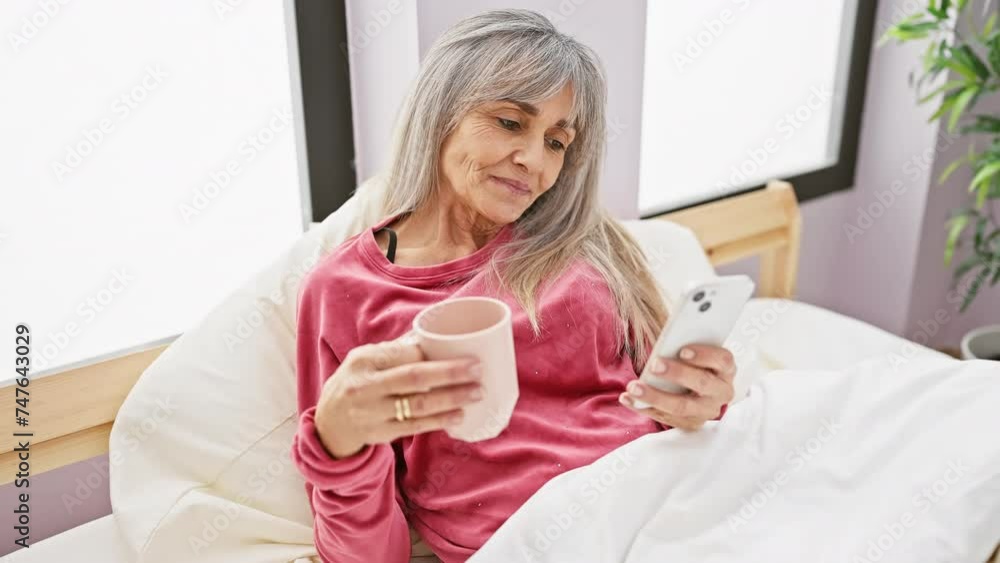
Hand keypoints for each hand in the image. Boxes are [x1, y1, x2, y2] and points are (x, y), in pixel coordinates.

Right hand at [313, 333, 484, 458]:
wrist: (328, 422)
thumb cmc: (356, 382)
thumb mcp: (366, 359)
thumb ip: (397, 349)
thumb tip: (434, 331)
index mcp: (364, 360)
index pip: (404, 353)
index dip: (435, 354)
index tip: (465, 352)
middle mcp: (365, 385)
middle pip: (414, 377)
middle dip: (450, 373)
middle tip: (478, 370)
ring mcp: (371, 412)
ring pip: (418, 404)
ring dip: (451, 399)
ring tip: (476, 393)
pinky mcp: (379, 433)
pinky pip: (415, 426)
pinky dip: (439, 421)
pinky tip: (459, 415)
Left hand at [619, 344, 734, 430]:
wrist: (700, 391)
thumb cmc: (694, 363)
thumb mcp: (697, 353)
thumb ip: (685, 346)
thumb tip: (668, 340)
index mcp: (726, 369)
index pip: (722, 360)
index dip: (704, 355)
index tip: (683, 351)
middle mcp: (721, 392)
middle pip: (702, 383)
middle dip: (677, 374)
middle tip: (654, 366)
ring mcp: (707, 410)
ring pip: (682, 407)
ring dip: (655, 396)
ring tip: (633, 388)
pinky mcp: (690, 423)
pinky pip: (666, 418)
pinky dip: (644, 408)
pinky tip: (627, 399)